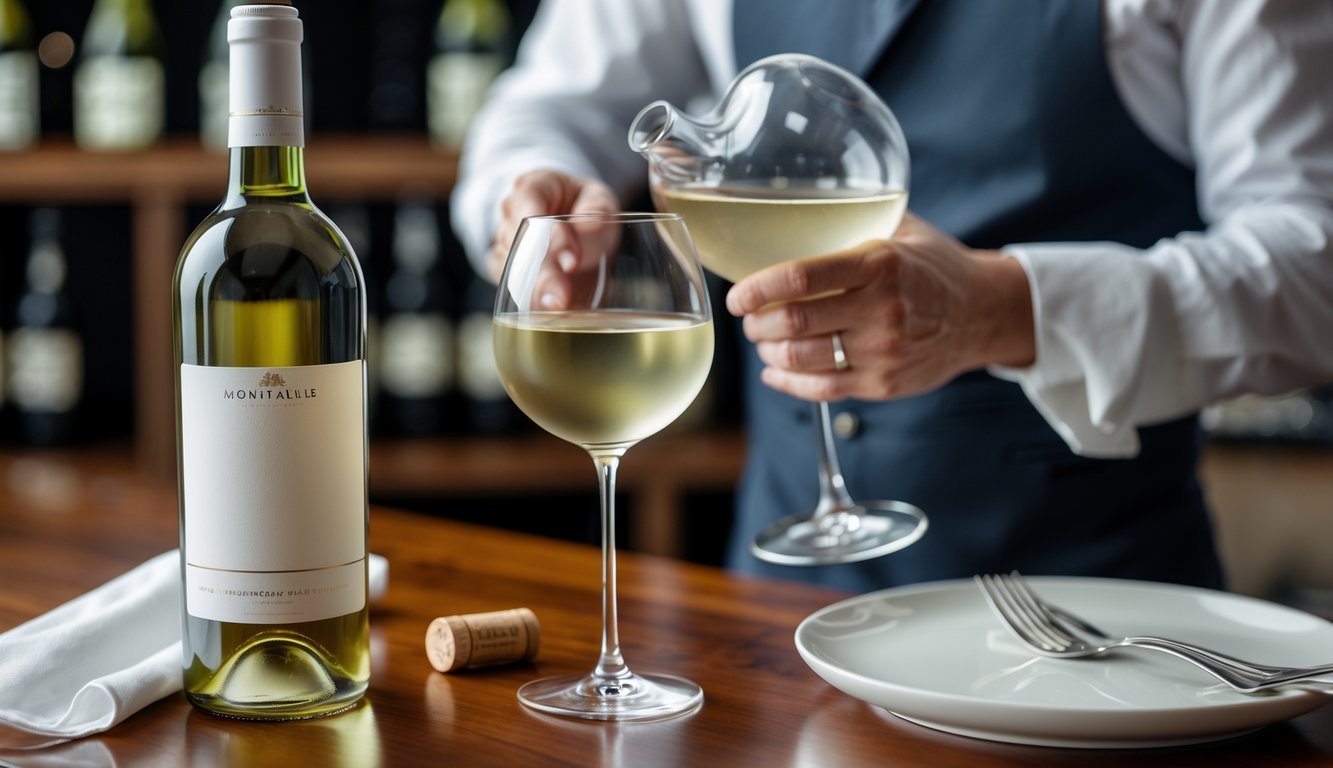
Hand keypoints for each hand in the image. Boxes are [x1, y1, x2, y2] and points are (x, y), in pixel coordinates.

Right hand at [486, 170, 619, 305]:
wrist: (573, 226)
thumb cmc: (585, 207)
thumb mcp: (600, 199)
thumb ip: (597, 211)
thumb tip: (586, 231)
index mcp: (532, 186)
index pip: (529, 204)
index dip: (548, 233)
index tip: (572, 260)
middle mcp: (509, 213)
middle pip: (519, 244)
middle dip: (540, 273)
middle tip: (560, 299)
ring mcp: (503, 244)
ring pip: (510, 270)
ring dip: (532, 293)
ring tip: (555, 309)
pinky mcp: (504, 272)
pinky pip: (508, 288)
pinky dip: (526, 303)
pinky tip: (545, 317)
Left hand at [724, 213, 1034, 402]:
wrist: (984, 313)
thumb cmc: (934, 266)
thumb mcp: (902, 229)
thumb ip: (856, 216)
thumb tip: (794, 200)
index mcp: (879, 265)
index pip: (802, 278)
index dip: (758, 288)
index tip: (739, 294)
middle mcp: (881, 311)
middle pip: (794, 322)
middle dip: (758, 323)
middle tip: (750, 316)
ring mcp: (883, 352)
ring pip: (801, 359)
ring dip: (769, 351)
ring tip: (764, 339)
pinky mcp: (884, 384)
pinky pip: (821, 390)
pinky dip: (787, 381)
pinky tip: (776, 370)